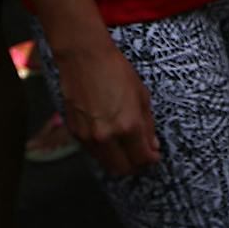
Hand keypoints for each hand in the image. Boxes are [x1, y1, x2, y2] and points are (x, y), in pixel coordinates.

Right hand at [52, 39, 158, 175]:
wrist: (84, 58)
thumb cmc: (116, 71)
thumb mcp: (142, 96)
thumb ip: (148, 125)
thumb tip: (152, 146)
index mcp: (127, 126)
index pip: (141, 158)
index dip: (151, 160)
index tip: (154, 156)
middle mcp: (106, 136)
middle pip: (122, 169)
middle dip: (135, 166)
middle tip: (142, 158)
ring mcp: (88, 136)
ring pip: (105, 163)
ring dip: (119, 161)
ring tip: (128, 150)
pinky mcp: (74, 132)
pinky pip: (92, 152)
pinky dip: (104, 151)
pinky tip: (111, 140)